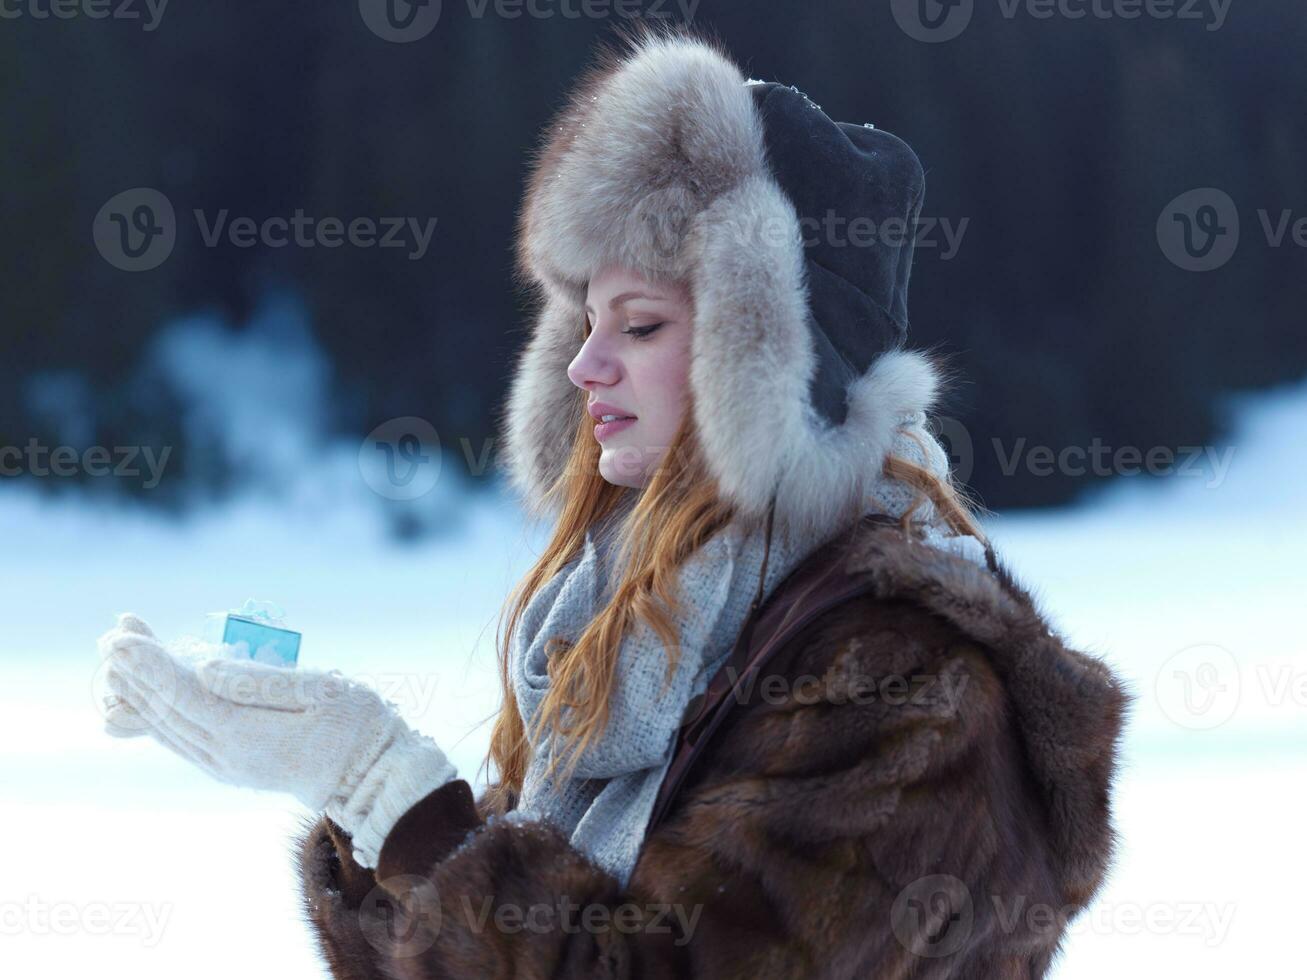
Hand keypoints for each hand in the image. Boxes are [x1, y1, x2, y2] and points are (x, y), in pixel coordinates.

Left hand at [98, 613, 456, 867]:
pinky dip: (155, 714)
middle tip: (113, 632)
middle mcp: (227, 757)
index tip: (122, 636)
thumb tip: (204, 668)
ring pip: (167, 727)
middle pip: (167, 709)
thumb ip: (262, 681)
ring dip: (140, 689)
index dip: (150, 663)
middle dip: (135, 670)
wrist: (374, 778)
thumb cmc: (358, 725)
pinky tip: (139, 698)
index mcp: (247, 736)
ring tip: (118, 656)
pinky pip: (180, 739)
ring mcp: (227, 766)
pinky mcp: (232, 766)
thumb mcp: (323, 692)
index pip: (183, 695)